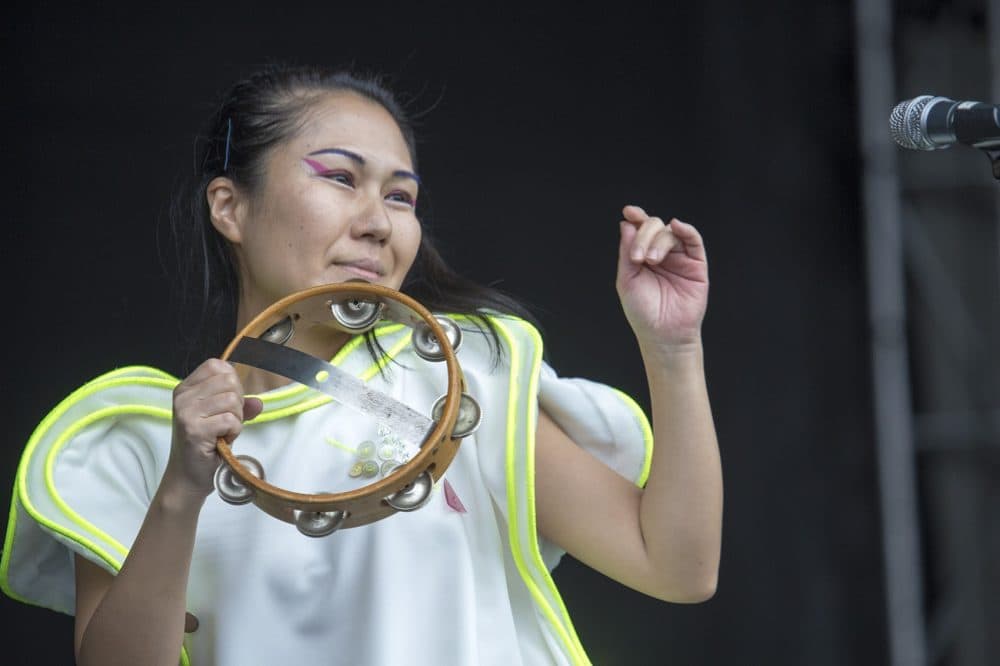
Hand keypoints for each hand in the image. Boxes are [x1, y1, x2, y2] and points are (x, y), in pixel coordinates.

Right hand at [166, 359, 262, 498]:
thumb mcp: (220, 419)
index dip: (232, 382)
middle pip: (228, 381)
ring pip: (231, 399)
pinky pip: (230, 419)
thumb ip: (239, 406)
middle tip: (227, 422)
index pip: (217, 365)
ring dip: (236, 419)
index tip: (228, 403)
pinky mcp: (194, 430)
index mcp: (186, 388)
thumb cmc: (204, 446)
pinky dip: (234, 431)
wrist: (187, 477)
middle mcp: (183, 397)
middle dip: (237, 403)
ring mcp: (186, 413)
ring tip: (224, 432)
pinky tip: (223, 440)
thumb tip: (258, 402)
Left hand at [616, 205, 708, 349]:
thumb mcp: (627, 280)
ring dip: (658, 241)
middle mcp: (660, 253)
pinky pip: (693, 240)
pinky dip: (686, 230)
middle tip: (638, 258)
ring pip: (670, 232)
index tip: (629, 212)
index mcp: (642, 255)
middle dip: (644, 235)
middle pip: (654, 227)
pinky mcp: (696, 264)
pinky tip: (677, 226)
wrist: (662, 334)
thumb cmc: (643, 311)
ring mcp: (679, 258)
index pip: (639, 230)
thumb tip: (627, 224)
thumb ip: (627, 252)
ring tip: (651, 261)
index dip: (636, 218)